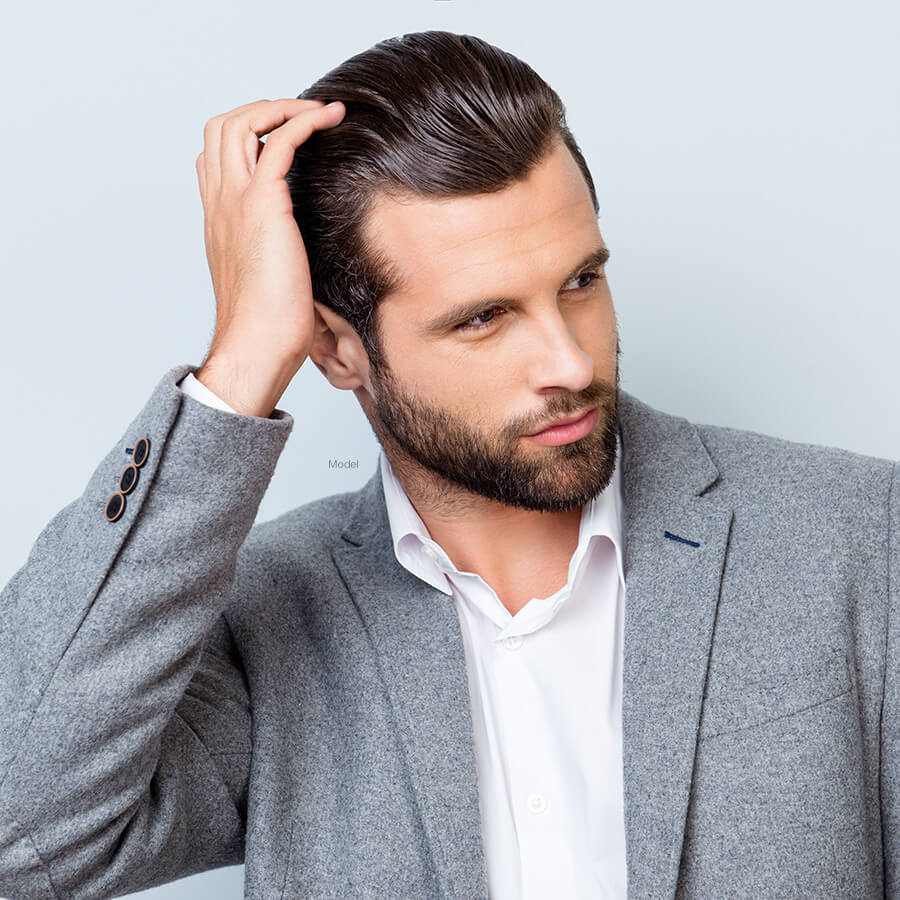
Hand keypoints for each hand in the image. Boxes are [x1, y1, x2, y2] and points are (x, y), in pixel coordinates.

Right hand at [194, 98, 345, 416]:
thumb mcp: (268, 281)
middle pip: (220, 128)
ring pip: (242, 124)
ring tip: (319, 111)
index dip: (246, 138)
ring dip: (282, 107)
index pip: (215, 158)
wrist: (258, 345)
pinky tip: (328, 119)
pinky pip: (280, 142)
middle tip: (300, 117)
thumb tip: (303, 261)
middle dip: (260, 111)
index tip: (284, 140)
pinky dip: (303, 120)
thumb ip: (275, 256)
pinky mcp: (263, 205)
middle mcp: (220, 204)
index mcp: (218, 221)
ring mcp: (236, 201)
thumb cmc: (267, 327)